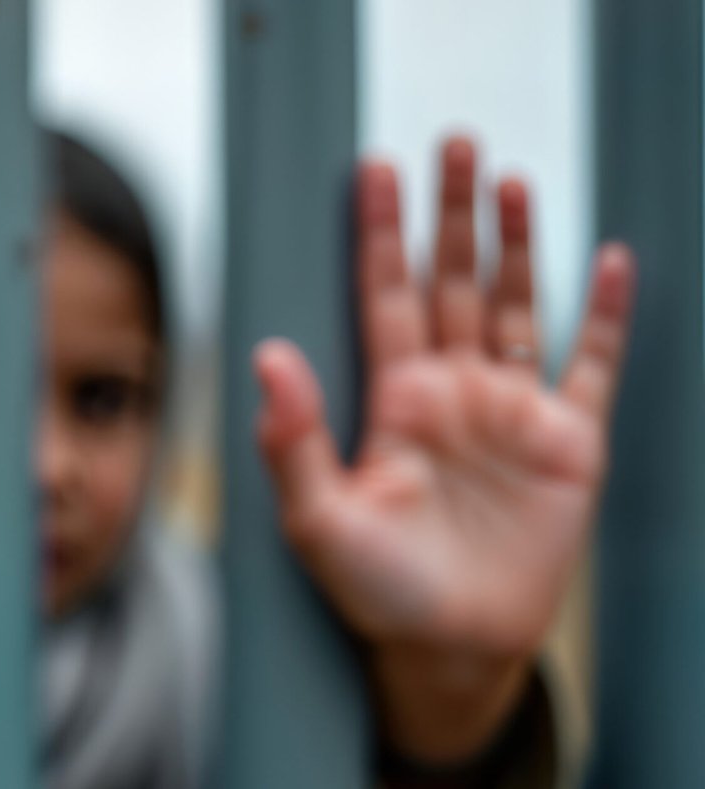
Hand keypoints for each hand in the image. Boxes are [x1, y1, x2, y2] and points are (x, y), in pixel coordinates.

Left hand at [253, 138, 633, 762]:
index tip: (372, 170)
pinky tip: (608, 260)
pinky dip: (603, 315)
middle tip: (452, 143)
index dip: (379, 234)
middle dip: (450, 214)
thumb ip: (292, 440)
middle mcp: (450, 391)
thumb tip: (268, 356)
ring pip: (513, 306)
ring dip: (515, 244)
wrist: (449, 647)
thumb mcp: (318, 519)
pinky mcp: (568, 443)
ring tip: (512, 180)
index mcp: (391, 399)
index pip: (383, 295)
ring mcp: (510, 411)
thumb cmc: (374, 590)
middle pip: (450, 281)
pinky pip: (590, 365)